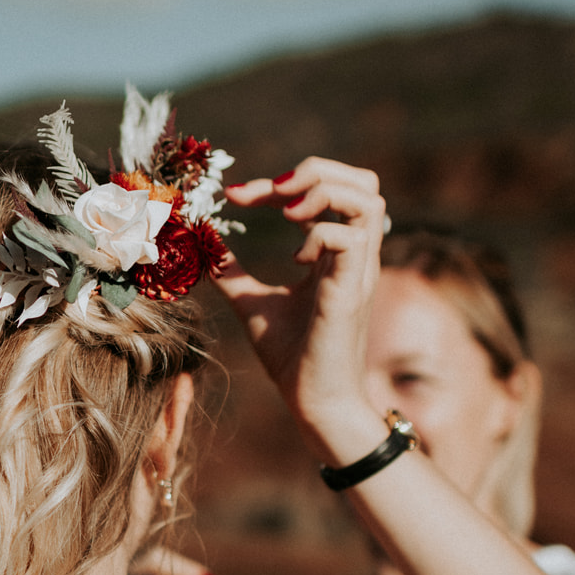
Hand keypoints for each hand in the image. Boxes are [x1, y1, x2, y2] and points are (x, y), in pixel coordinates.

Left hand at [214, 159, 388, 456]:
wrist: (316, 404)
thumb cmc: (294, 359)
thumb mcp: (253, 304)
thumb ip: (234, 273)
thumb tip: (205, 244)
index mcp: (337, 253)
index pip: (328, 190)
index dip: (282, 182)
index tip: (235, 196)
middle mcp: (355, 256)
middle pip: (365, 181)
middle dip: (316, 171)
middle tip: (273, 193)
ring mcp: (358, 272)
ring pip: (369, 200)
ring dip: (322, 194)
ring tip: (286, 216)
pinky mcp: (351, 292)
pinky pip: (349, 239)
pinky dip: (318, 236)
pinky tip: (296, 263)